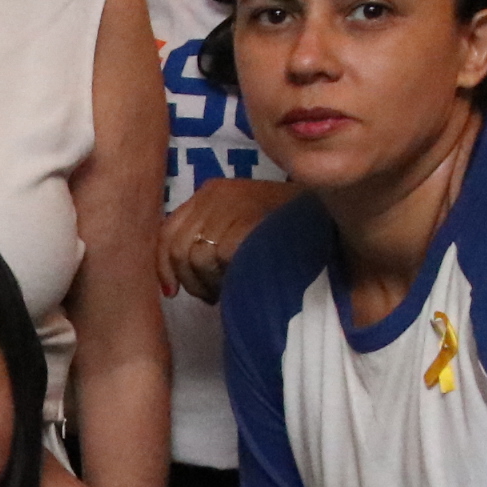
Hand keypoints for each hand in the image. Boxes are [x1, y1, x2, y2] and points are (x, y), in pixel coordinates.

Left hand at [160, 178, 297, 304]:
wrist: (323, 219)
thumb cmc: (281, 229)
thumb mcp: (238, 223)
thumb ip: (207, 239)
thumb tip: (172, 279)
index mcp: (210, 192)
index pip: (167, 230)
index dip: (163, 265)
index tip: (170, 291)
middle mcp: (214, 195)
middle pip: (178, 248)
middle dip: (190, 280)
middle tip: (211, 294)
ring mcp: (228, 207)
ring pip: (196, 259)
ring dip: (209, 283)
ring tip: (231, 286)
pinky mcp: (243, 223)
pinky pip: (217, 259)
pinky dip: (225, 277)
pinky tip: (241, 280)